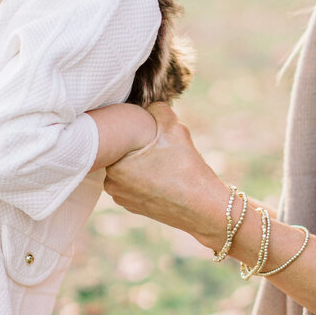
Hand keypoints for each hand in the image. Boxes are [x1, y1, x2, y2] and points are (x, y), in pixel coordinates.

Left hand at [102, 103, 226, 243]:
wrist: (203, 208)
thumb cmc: (187, 168)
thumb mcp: (173, 128)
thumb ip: (156, 109)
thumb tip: (149, 107)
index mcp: (114, 165)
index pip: (115, 136)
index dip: (132, 130)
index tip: (148, 131)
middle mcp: (111, 184)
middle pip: (119, 152)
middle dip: (136, 146)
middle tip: (158, 146)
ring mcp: (122, 198)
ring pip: (126, 168)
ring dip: (139, 162)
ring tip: (163, 163)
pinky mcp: (133, 207)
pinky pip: (133, 184)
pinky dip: (144, 178)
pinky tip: (163, 177)